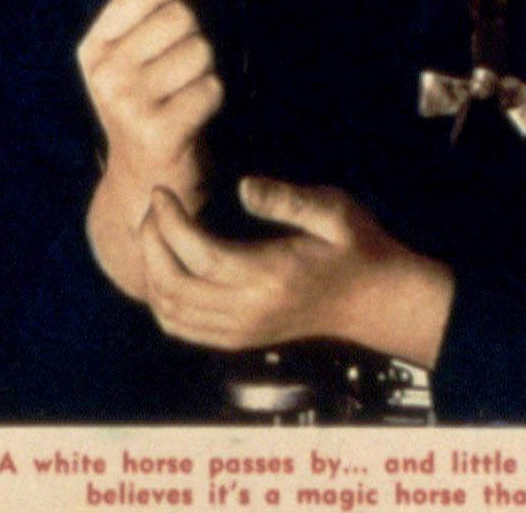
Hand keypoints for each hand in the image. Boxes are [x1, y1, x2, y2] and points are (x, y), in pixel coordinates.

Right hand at [79, 0, 225, 292]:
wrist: (143, 180)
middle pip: (181, 18)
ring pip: (201, 52)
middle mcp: (104, 71)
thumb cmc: (143, 104)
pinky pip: (210, 88)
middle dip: (197, 36)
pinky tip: (195, 115)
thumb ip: (129, 1)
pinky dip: (213, 98)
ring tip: (186, 94)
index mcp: (95, 46)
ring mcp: (126, 103)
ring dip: (206, 70)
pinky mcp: (156, 132)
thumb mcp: (126, 54)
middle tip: (184, 68)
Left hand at [136, 179, 453, 367]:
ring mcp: (242, 331)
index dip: (170, 222)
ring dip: (151, 272)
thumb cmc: (356, 248)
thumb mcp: (334, 212)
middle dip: (150, 244)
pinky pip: (183, 329)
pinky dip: (162, 301)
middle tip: (153, 209)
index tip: (162, 191)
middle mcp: (250, 311)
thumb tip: (242, 186)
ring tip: (155, 233)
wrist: (374, 301)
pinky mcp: (239, 339)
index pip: (200, 255)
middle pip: (174, 287)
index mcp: (270, 276)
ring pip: (171, 313)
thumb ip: (288, 200)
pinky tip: (166, 267)